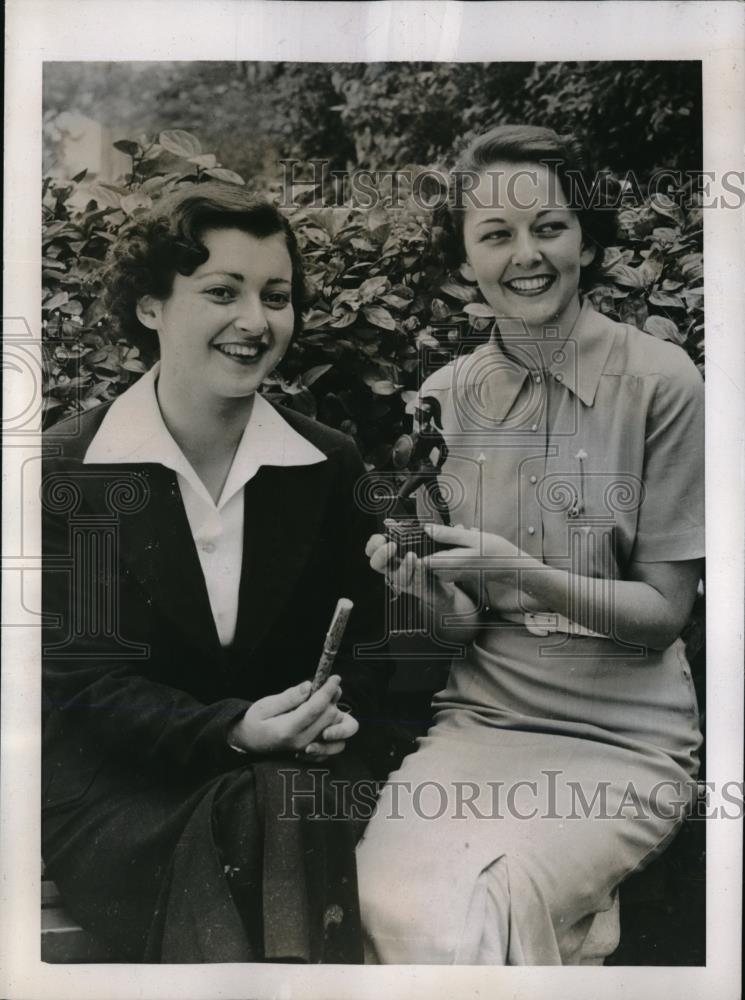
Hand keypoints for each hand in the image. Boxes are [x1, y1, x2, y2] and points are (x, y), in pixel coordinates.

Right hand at [229, 675, 354, 754]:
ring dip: (334, 710)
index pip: (315, 708)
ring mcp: (307, 748)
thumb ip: (288, 697)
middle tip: (328, 684)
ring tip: (324, 698)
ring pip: (334, 727)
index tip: (335, 677)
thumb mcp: (265, 705)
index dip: (327, 690)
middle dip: (332, 698)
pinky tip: (324, 715)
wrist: (248, 741)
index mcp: (287, 729)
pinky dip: (335, 727)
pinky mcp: (312, 752)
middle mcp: (301, 741)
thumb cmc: (255, 721)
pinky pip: (334, 742)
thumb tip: (309, 686)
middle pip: (329, 717)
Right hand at [365, 530, 476, 617]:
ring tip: (412, 555)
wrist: (447, 577)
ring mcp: (406, 579)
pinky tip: (423, 565)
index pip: (373, 550)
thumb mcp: (420, 537)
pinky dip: (418, 574)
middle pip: (377, 564)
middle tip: (391, 546)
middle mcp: (395, 567)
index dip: (373, 544)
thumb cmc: (431, 555)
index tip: (381, 538)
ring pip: (397, 577)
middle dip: (381, 555)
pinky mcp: (420, 588)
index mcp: (392, 554)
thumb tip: (391, 521)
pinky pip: (416, 583)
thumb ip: (407, 529)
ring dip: (404, 566)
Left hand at [418, 524, 533, 610]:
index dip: (418, 543)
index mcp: (446, 564)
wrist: (510, 568)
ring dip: (446, 543)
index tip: (426, 532)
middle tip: (457, 529)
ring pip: (437, 554)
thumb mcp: (470, 538)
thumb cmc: (494, 553)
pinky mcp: (454, 574)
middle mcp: (445, 573)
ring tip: (465, 534)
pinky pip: (445, 559)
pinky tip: (467, 542)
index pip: (418, 557)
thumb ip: (446, 534)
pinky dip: (452, 549)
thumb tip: (426, 528)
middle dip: (437, 539)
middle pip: (427, 553)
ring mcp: (449, 575)